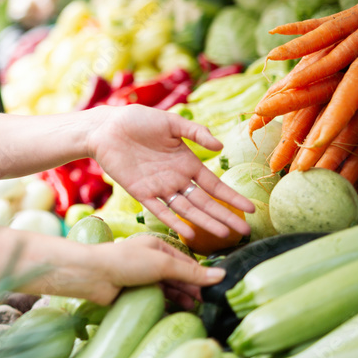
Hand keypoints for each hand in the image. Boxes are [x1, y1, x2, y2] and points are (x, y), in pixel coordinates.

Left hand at [45, 235, 224, 306]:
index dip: (201, 275)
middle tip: (208, 303)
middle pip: (179, 276)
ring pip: (169, 288)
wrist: (93, 275)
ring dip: (183, 298)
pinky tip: (179, 312)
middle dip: (193, 288)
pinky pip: (157, 298)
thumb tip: (220, 275)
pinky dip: (169, 304)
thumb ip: (191, 272)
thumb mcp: (162, 263)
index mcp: (158, 247)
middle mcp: (151, 260)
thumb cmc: (126, 261)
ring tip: (196, 309)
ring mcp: (143, 276)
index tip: (216, 289)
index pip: (186, 262)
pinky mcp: (136, 291)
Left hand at [86, 105, 253, 240]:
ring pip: (186, 210)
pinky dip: (173, 222)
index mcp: (187, 163)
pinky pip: (159, 210)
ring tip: (223, 236)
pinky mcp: (140, 192)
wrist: (106, 127)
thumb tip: (219, 146)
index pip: (214, 185)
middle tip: (244, 233)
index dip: (231, 197)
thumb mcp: (170, 123)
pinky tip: (188, 234)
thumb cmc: (138, 121)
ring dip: (204, 222)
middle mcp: (176, 179)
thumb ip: (195, 132)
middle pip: (204, 202)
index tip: (251, 210)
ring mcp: (159, 187)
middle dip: (224, 216)